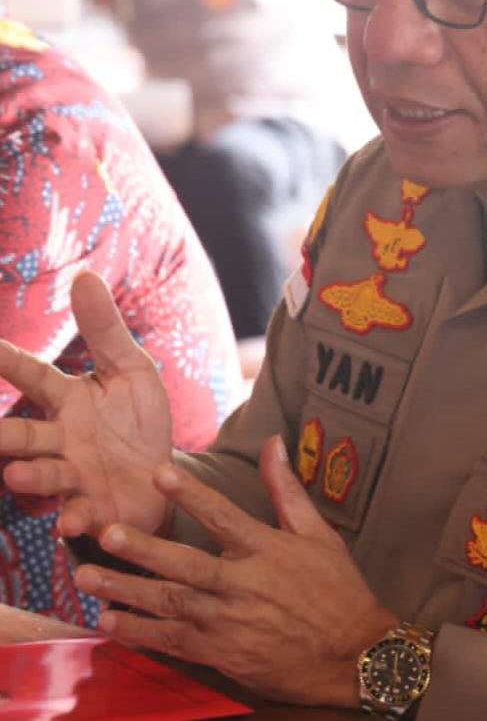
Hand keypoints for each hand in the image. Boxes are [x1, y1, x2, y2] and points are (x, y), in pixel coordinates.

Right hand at [0, 271, 172, 537]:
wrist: (161, 478)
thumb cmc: (137, 419)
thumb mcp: (130, 369)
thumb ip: (106, 329)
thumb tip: (84, 275)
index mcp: (69, 399)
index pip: (33, 376)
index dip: (6, 362)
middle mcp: (62, 439)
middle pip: (24, 434)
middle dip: (3, 434)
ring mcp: (74, 476)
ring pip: (43, 476)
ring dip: (30, 476)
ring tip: (18, 474)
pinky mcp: (94, 508)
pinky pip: (78, 515)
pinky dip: (73, 519)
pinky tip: (72, 521)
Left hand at [73, 435, 398, 706]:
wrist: (351, 654)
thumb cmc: (336, 589)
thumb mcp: (318, 533)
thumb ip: (287, 488)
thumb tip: (274, 443)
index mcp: (266, 550)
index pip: (222, 516)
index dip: (190, 494)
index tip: (160, 474)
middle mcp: (242, 585)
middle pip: (184, 564)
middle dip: (142, 549)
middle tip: (106, 532)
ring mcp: (228, 622)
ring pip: (169, 603)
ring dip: (127, 590)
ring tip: (88, 577)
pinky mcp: (221, 653)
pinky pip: (172, 641)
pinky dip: (139, 632)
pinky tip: (111, 621)